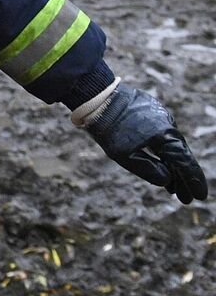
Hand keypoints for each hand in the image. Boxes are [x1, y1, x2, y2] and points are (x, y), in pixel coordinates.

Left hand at [79, 82, 207, 203]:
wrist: (96, 97)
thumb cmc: (108, 128)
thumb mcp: (125, 156)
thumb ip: (149, 170)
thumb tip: (167, 179)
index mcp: (165, 136)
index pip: (184, 163)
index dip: (192, 181)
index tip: (200, 197)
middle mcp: (168, 125)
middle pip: (180, 156)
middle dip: (182, 178)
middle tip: (185, 198)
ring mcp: (160, 116)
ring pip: (171, 145)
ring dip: (172, 165)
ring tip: (172, 187)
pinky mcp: (151, 112)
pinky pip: (162, 136)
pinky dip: (164, 151)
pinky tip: (162, 163)